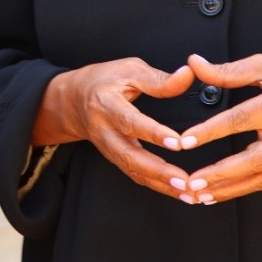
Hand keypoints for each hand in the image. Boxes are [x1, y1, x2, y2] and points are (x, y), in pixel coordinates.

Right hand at [35, 58, 194, 200]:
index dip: (153, 133)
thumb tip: (188, 74)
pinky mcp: (115, 158)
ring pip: (133, 171)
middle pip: (129, 156)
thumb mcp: (129, 70)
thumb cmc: (103, 81)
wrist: (73, 100)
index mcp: (107, 104)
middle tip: (184, 180)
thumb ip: (159, 79)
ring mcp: (108, 148)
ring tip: (187, 191)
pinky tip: (178, 190)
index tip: (178, 142)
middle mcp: (105, 131)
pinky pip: (136, 175)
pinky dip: (158, 186)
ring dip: (161, 185)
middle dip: (158, 171)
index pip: (130, 121)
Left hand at [169, 53, 261, 203]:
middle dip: (219, 174)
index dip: (210, 131)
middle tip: (191, 181)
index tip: (184, 141)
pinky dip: (239, 190)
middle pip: (251, 160)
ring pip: (257, 178)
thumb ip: (228, 70)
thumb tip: (194, 63)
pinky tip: (216, 195)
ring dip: (226, 190)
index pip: (239, 120)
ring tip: (197, 195)